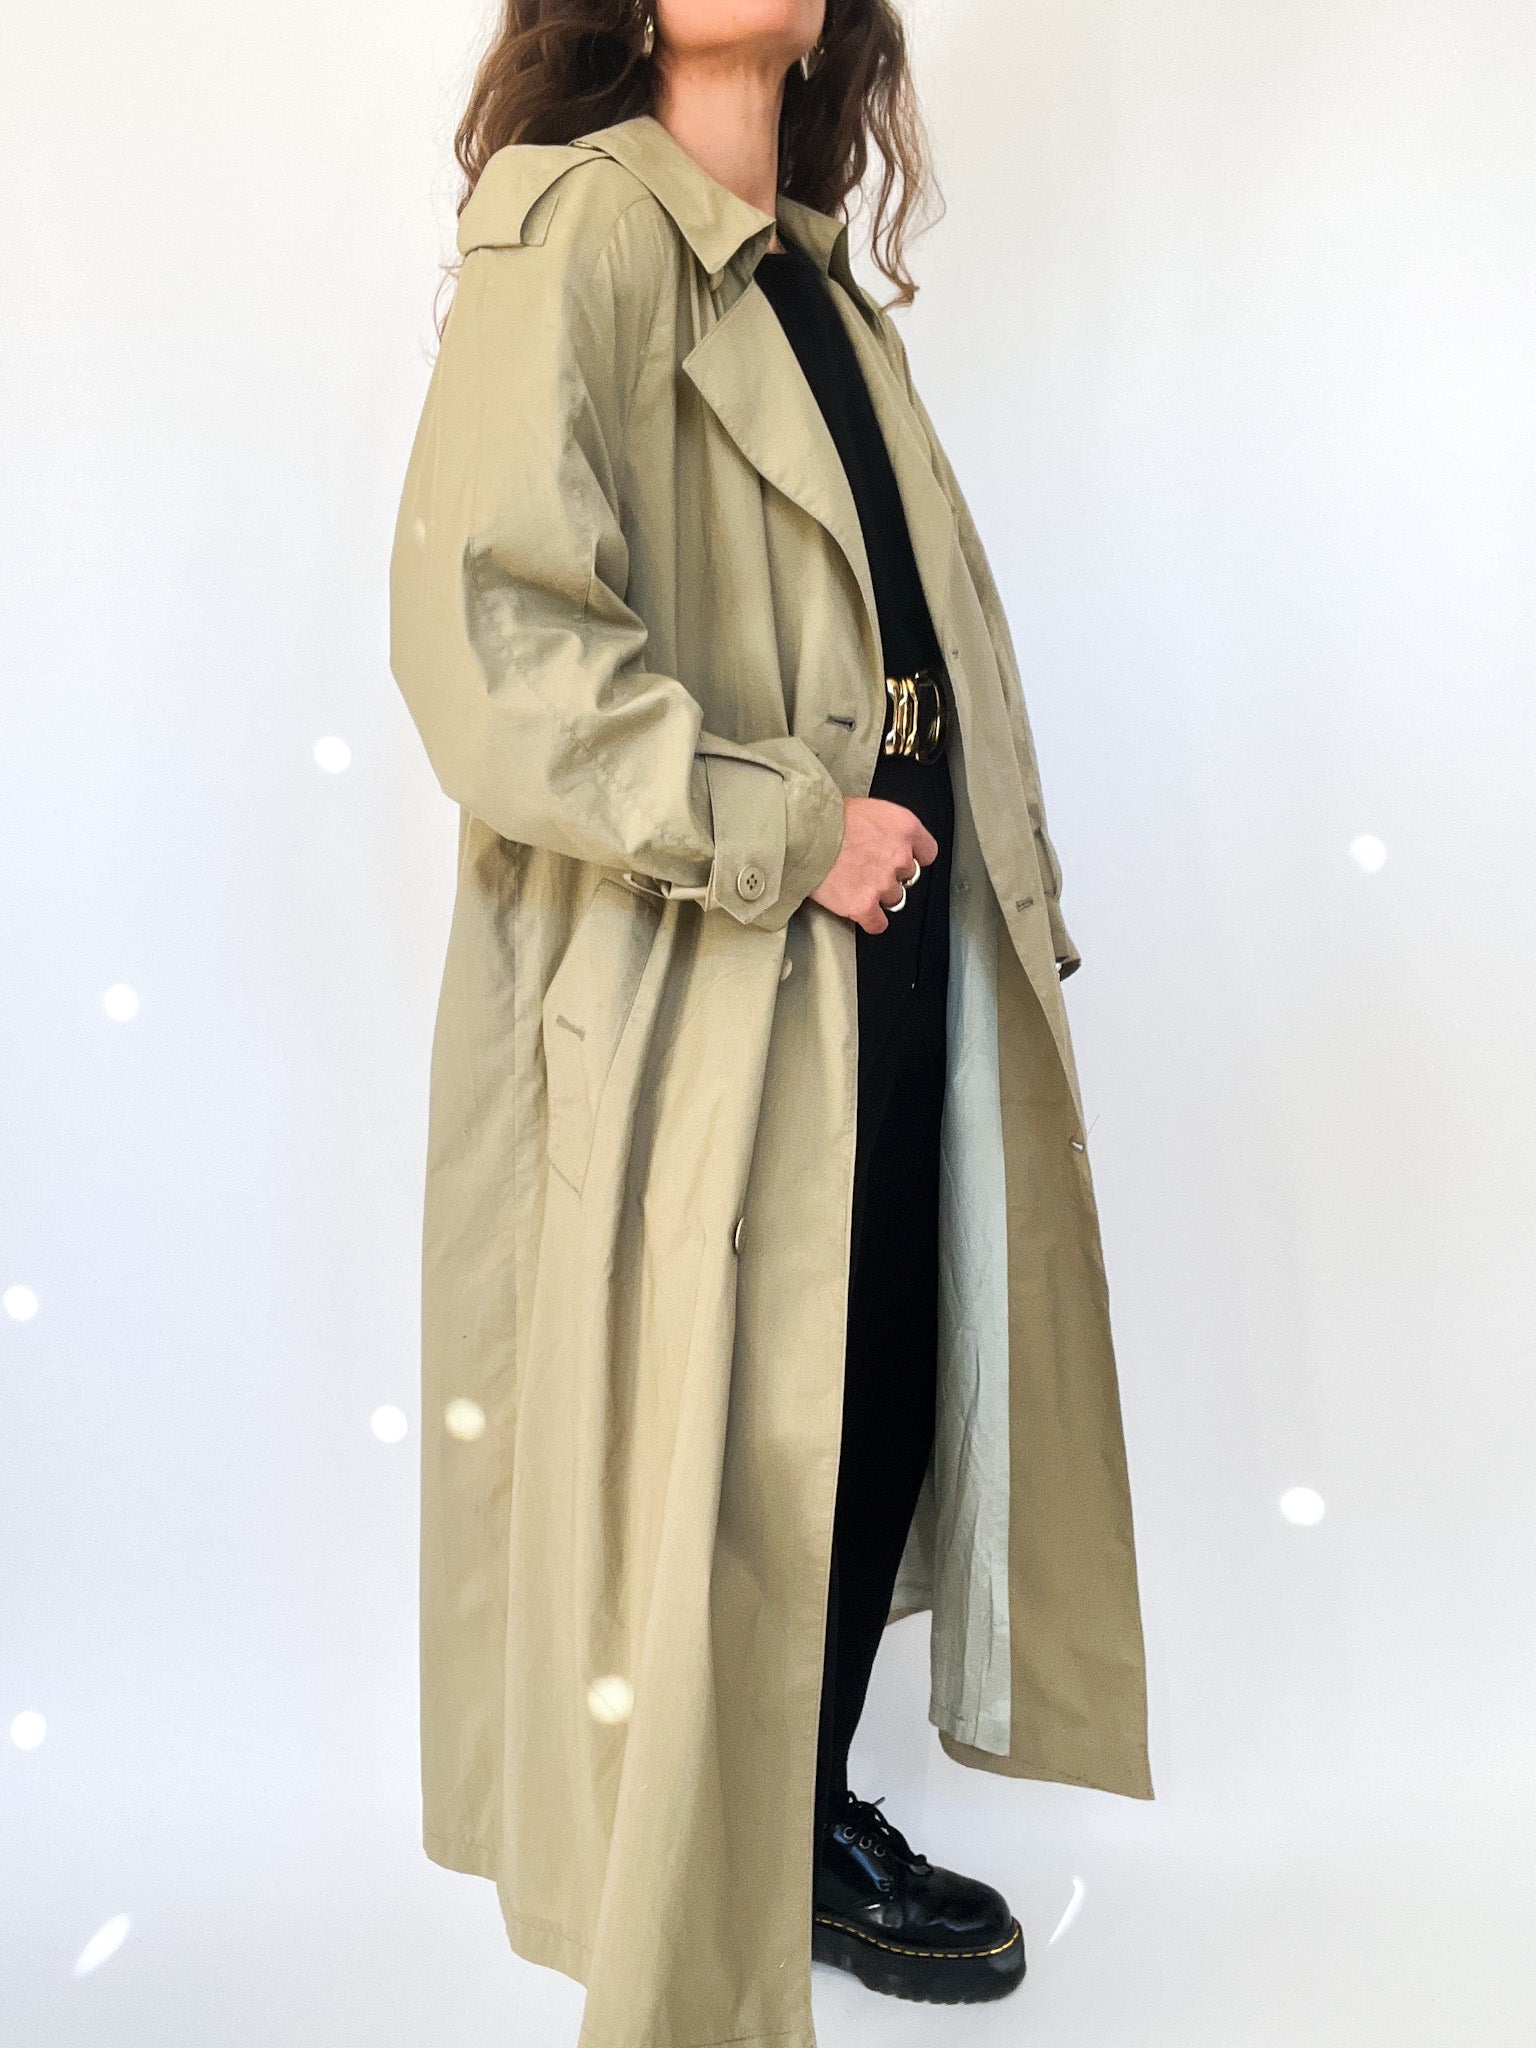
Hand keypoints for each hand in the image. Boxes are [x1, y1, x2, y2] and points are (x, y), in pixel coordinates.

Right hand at [809, 797, 939, 934]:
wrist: (801, 833)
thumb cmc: (825, 817)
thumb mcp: (867, 808)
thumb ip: (885, 827)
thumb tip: (883, 839)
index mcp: (904, 827)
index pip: (928, 852)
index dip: (914, 857)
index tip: (902, 859)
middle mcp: (899, 855)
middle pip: (909, 877)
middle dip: (891, 874)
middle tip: (868, 868)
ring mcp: (883, 882)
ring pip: (894, 899)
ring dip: (878, 895)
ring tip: (856, 884)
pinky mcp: (864, 905)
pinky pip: (878, 923)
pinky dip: (870, 920)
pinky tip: (860, 911)